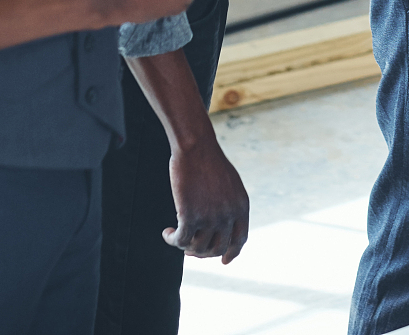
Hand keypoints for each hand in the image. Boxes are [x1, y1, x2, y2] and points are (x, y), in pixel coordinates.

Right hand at [165, 139, 249, 261]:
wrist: (196, 147)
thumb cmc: (209, 161)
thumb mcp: (230, 184)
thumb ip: (230, 205)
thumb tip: (223, 224)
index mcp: (242, 207)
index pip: (240, 240)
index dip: (232, 253)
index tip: (224, 261)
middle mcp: (229, 215)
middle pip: (218, 248)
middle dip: (203, 253)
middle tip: (190, 250)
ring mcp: (210, 217)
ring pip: (198, 247)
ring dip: (186, 247)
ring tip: (176, 236)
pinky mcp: (190, 216)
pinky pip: (181, 240)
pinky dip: (172, 240)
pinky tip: (166, 233)